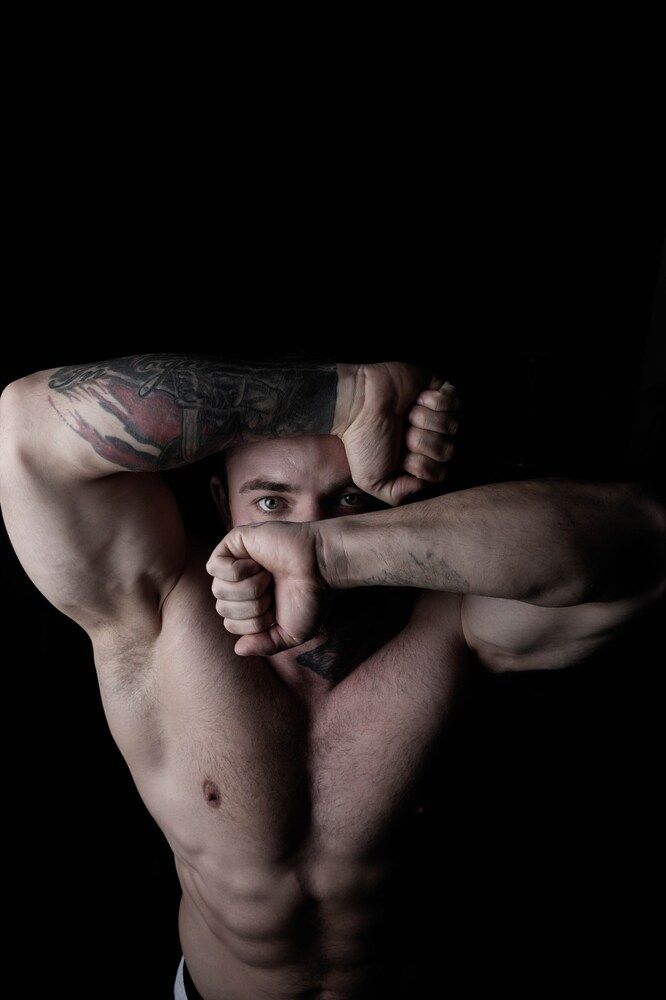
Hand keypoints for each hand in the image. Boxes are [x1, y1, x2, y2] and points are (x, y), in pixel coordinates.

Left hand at [205, 521, 328, 656]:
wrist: (320, 568)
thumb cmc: (311, 597)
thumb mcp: (291, 634)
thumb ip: (265, 645)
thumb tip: (238, 649)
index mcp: (252, 602)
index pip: (231, 624)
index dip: (254, 624)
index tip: (277, 609)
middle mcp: (242, 583)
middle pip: (222, 608)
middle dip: (252, 607)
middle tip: (273, 591)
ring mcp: (236, 562)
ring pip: (218, 590)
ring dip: (249, 588)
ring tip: (268, 576)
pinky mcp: (234, 542)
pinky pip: (213, 566)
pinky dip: (237, 571)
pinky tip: (257, 564)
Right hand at [337, 363, 458, 505]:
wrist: (358, 402)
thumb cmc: (363, 440)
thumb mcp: (371, 481)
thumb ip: (397, 495)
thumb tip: (422, 487)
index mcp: (417, 459)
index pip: (439, 473)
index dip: (420, 465)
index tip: (399, 455)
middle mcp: (429, 438)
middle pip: (449, 451)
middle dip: (422, 442)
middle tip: (401, 432)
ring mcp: (437, 414)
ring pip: (453, 426)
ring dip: (425, 420)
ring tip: (406, 415)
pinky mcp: (441, 390)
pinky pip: (455, 401)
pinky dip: (434, 401)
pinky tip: (417, 399)